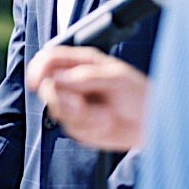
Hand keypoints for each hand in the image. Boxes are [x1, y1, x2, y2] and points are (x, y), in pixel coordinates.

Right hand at [26, 46, 147, 150]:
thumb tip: (56, 79)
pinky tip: (105, 123)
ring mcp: (74, 103)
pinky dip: (89, 129)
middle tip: (82, 105)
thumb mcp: (116, 79)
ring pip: (58, 111)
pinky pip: (71, 128)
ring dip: (82, 118)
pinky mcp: (78, 124)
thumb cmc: (139, 94)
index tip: (37, 83)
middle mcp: (74, 81)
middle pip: (47, 88)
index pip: (49, 58)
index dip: (38, 68)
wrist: (151, 123)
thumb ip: (86, 77)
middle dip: (63, 101)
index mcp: (83, 62)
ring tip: (105, 115)